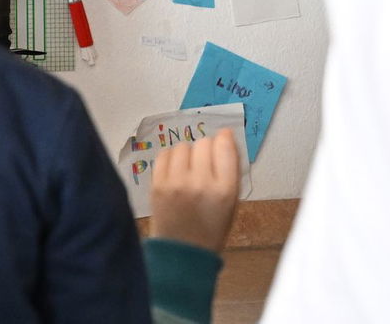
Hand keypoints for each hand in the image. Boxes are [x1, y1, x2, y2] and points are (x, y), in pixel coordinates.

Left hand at [149, 127, 239, 252]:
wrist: (182, 254)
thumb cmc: (212, 227)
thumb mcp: (232, 201)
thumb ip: (231, 169)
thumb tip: (226, 136)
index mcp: (225, 190)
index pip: (225, 145)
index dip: (224, 139)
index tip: (223, 142)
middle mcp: (201, 183)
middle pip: (204, 143)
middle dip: (206, 150)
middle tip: (204, 165)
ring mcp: (176, 184)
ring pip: (183, 146)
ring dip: (188, 154)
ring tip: (188, 170)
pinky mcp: (157, 186)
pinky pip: (164, 155)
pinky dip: (171, 158)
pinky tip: (175, 171)